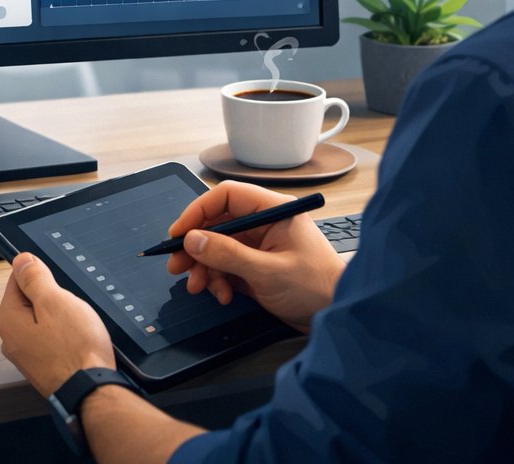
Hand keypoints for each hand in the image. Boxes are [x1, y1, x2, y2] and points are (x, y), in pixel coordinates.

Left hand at [0, 252, 114, 396]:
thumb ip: (34, 278)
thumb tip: (21, 259)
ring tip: (76, 328)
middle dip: (52, 300)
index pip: (16, 279)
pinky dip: (65, 338)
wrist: (92, 392)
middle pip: (30, 302)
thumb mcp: (55, 301)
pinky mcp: (43, 368)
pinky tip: (78, 343)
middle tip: (70, 309)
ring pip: (43, 322)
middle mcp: (10, 340)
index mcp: (8, 319)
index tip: (57, 284)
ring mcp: (26, 356)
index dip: (41, 276)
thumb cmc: (75, 350)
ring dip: (61, 319)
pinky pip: (52, 341)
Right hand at [164, 181, 343, 331]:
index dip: (198, 211)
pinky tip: (222, 295)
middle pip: (217, 223)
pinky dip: (218, 280)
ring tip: (199, 288)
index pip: (226, 196)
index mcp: (273, 210)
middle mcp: (263, 223)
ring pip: (218, 248)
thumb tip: (193, 240)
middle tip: (177, 266)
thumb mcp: (268, 271)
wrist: (336, 317)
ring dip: (205, 268)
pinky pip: (226, 267)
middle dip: (196, 247)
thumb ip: (228, 254)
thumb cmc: (316, 287)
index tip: (179, 233)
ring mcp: (259, 246)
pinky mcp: (256, 267)